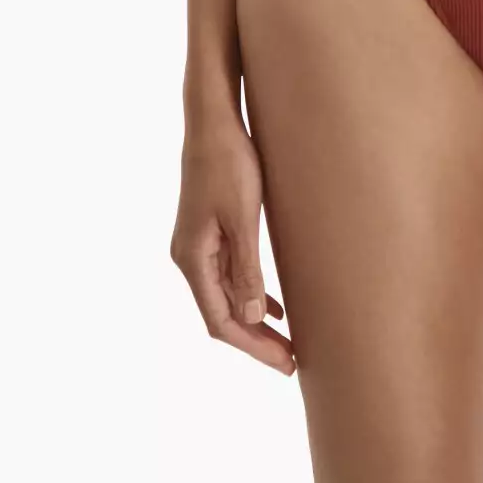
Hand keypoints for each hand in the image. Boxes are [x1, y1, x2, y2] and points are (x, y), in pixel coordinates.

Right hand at [171, 126, 295, 375]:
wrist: (214, 120)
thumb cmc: (229, 163)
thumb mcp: (242, 217)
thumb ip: (247, 267)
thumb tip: (253, 316)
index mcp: (192, 258)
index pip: (220, 320)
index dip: (252, 346)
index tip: (285, 362)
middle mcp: (190, 257)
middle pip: (223, 313)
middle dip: (256, 340)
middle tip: (292, 361)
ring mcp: (199, 244)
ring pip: (228, 296)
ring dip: (255, 319)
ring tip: (288, 341)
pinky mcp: (211, 230)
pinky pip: (230, 275)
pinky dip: (251, 293)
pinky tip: (274, 305)